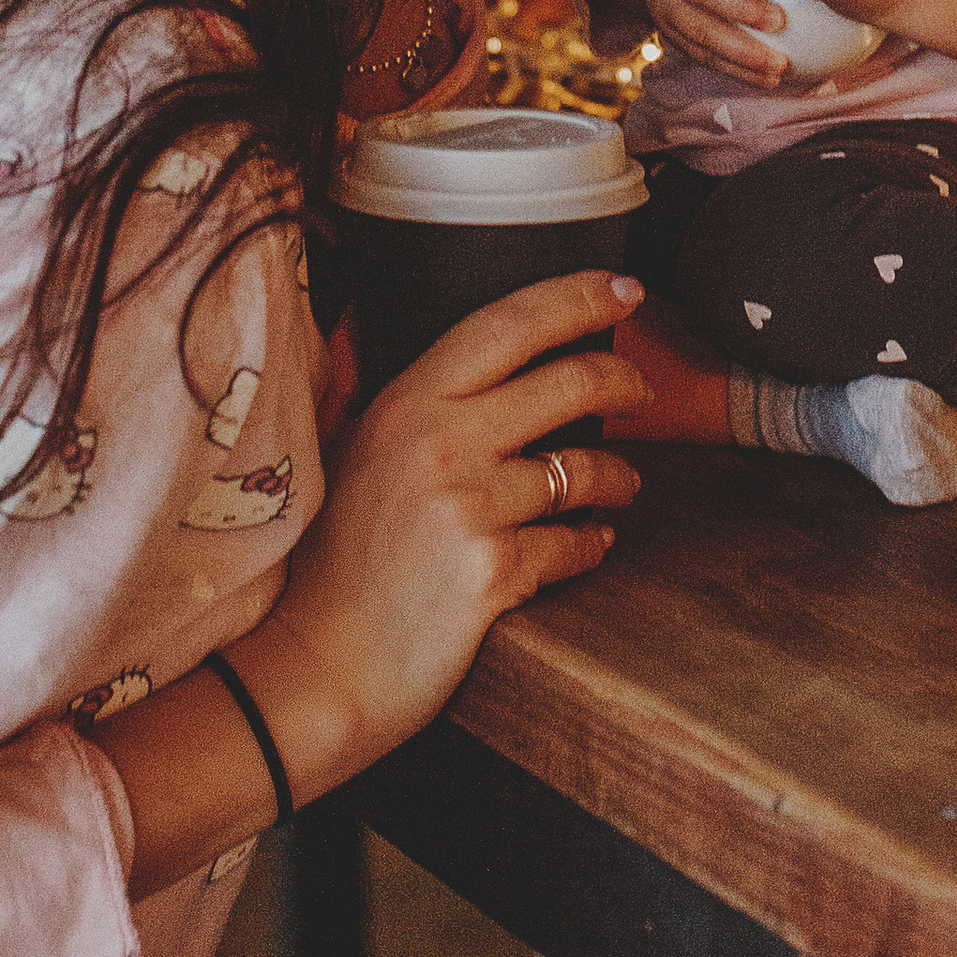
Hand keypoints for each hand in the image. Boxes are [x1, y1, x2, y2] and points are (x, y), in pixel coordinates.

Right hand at [248, 274, 643, 778]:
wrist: (315, 666)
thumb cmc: (335, 564)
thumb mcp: (358, 454)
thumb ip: (414, 403)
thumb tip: (474, 356)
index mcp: (408, 402)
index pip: (510, 322)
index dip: (580, 296)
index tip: (625, 289)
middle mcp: (440, 443)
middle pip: (568, 381)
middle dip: (624, 379)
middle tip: (641, 389)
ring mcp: (468, 508)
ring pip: (584, 468)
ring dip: (617, 474)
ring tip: (619, 484)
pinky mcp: (493, 572)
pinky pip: (574, 543)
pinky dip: (592, 543)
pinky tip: (590, 543)